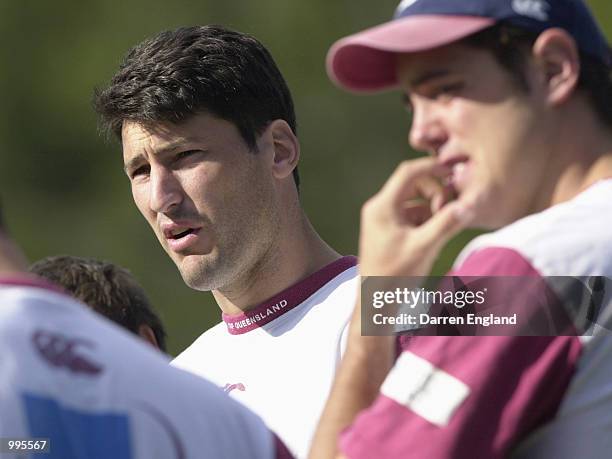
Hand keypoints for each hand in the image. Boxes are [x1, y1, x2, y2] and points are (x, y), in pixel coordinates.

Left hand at [359, 157, 473, 276]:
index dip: (432, 167)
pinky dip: (427, 222)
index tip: (453, 170)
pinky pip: (412, 217)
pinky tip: (434, 239)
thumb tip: (469, 204)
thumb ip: (446, 224)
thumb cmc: (394, 276)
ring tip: (443, 230)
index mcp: (382, 207)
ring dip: (433, 211)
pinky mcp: (389, 232)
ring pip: (415, 203)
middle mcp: (380, 209)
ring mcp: (383, 221)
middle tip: (449, 212)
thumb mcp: (424, 247)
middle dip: (435, 194)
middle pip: (413, 186)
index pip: (408, 173)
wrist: (376, 302)